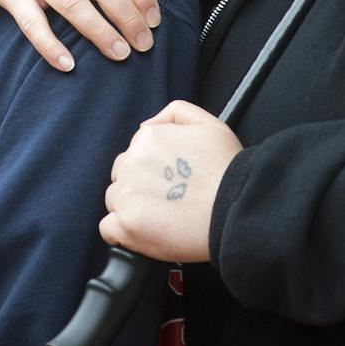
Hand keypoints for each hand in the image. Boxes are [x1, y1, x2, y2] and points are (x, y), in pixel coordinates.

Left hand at [101, 101, 243, 261]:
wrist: (236, 209)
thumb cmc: (226, 170)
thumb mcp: (208, 124)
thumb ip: (174, 113)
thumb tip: (146, 125)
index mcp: (147, 138)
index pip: (135, 152)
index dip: (154, 167)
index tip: (170, 179)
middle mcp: (131, 164)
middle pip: (122, 175)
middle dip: (140, 186)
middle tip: (168, 198)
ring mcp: (127, 196)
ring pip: (115, 201)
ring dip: (131, 208)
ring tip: (162, 216)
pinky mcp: (127, 226)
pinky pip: (108, 229)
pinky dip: (122, 232)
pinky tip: (145, 232)